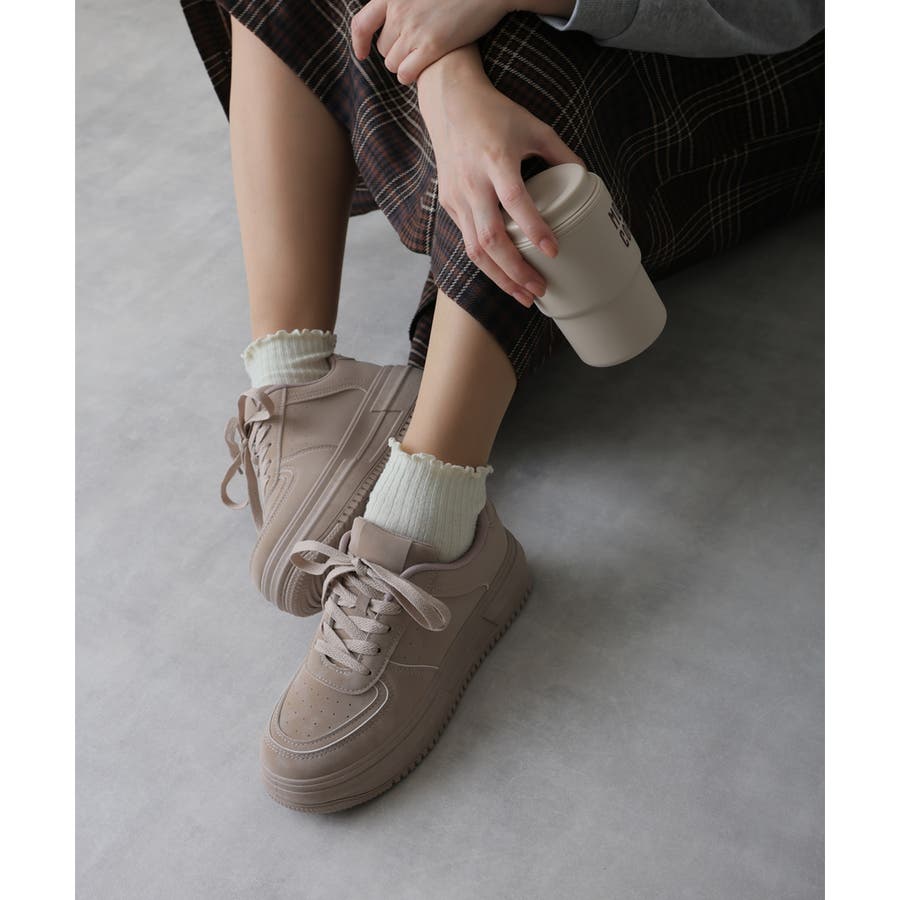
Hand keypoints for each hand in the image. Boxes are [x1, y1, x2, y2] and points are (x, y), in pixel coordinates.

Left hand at [351, 0, 512, 84]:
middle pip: (383, 48)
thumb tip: (393, 23)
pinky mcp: (432, 45)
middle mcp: (399, 11)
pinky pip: (406, 73)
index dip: (359, 43)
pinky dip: (409, 76)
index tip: (363, 55)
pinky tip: (421, 72)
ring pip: (393, 64)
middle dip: (396, 53)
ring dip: (404, 66)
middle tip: (416, 50)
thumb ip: (405, 4)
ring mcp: (414, 29)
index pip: (362, 24)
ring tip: (423, 57)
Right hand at [417, 46, 583, 306]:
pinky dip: (487, 264)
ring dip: (500, 278)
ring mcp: (458, 197)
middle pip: (491, 240)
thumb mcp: (535, 127)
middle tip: (539, 290)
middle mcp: (473, 183)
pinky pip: (468, 242)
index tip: (554, 251)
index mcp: (496, 161)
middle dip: (516, 271)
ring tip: (524, 296)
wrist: (449, 103)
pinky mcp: (449, 205)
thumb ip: (561, 152)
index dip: (534, 229)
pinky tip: (505, 276)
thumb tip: (586, 178)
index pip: (515, 202)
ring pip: (475, 250)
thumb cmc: (495, 115)